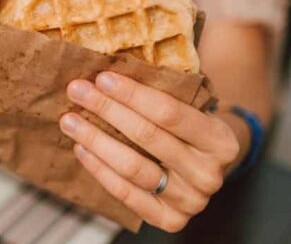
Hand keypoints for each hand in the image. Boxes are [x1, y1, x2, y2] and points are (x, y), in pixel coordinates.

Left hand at [60, 72, 239, 232]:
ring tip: (70, 120)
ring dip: (96, 140)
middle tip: (77, 91)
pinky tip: (81, 149)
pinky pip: (126, 193)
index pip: (170, 113)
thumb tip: (108, 71)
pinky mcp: (170, 220)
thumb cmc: (191, 128)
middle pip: (148, 137)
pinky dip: (100, 169)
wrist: (208, 167)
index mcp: (221, 140)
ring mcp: (190, 201)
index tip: (102, 77)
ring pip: (133, 167)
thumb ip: (164, 92)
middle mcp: (209, 174)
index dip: (133, 94)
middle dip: (107, 110)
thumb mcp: (192, 107)